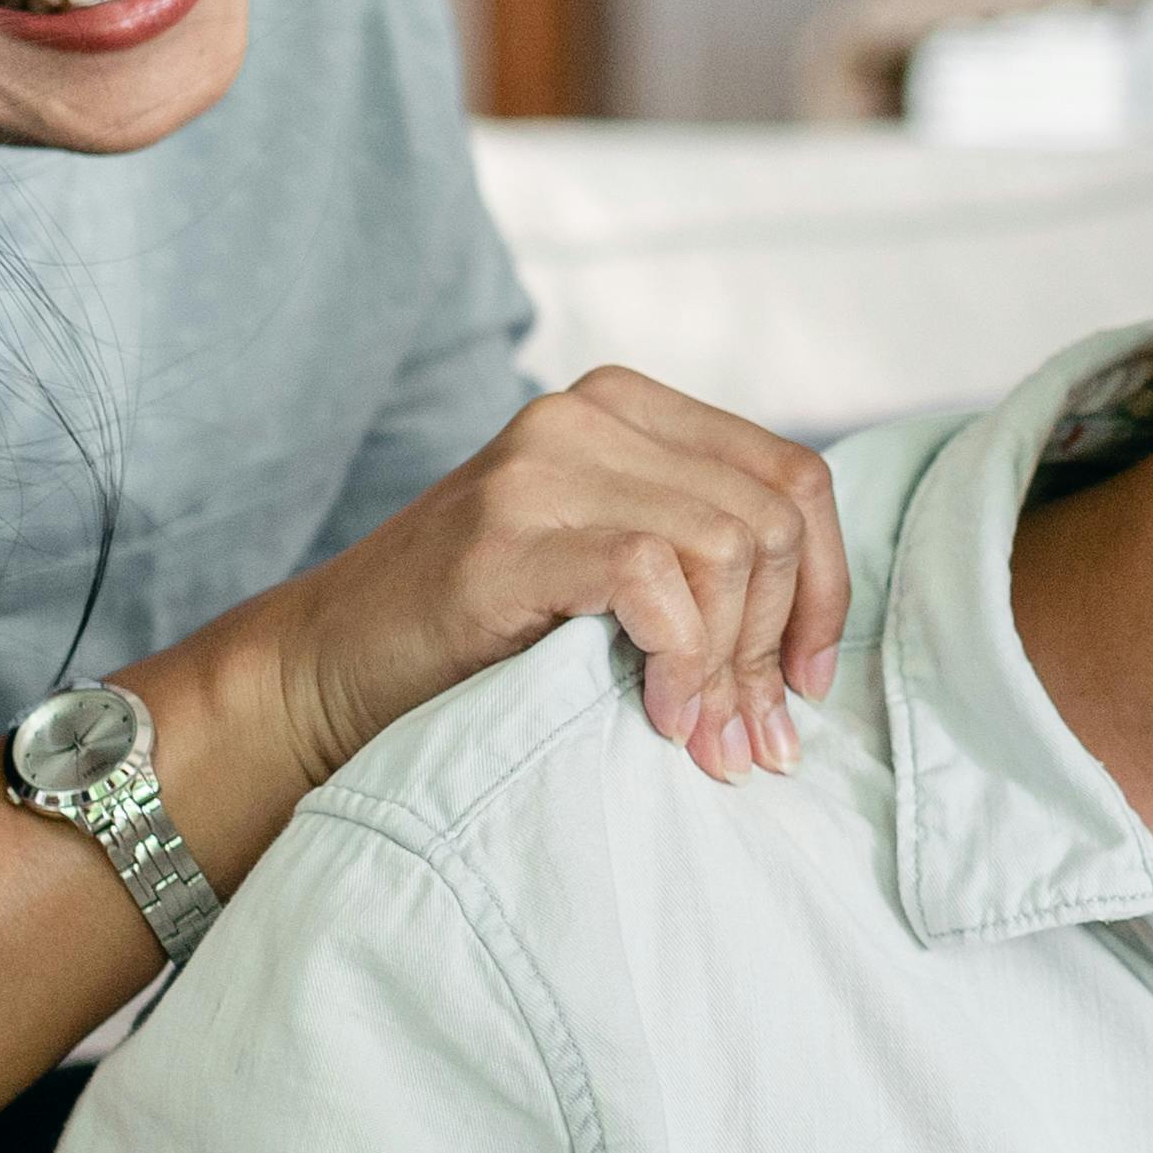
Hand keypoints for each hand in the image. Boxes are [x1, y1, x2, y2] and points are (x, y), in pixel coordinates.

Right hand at [273, 366, 845, 783]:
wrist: (326, 670)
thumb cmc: (478, 639)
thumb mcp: (609, 576)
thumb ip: (699, 565)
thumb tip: (813, 652)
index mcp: (629, 411)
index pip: (793, 476)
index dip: (826, 587)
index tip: (808, 684)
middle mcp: (589, 413)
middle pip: (770, 518)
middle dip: (777, 646)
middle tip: (750, 741)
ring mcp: (544, 463)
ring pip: (726, 545)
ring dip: (732, 666)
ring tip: (705, 741)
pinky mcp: (508, 532)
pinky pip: (655, 576)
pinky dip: (679, 658)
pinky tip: (657, 715)